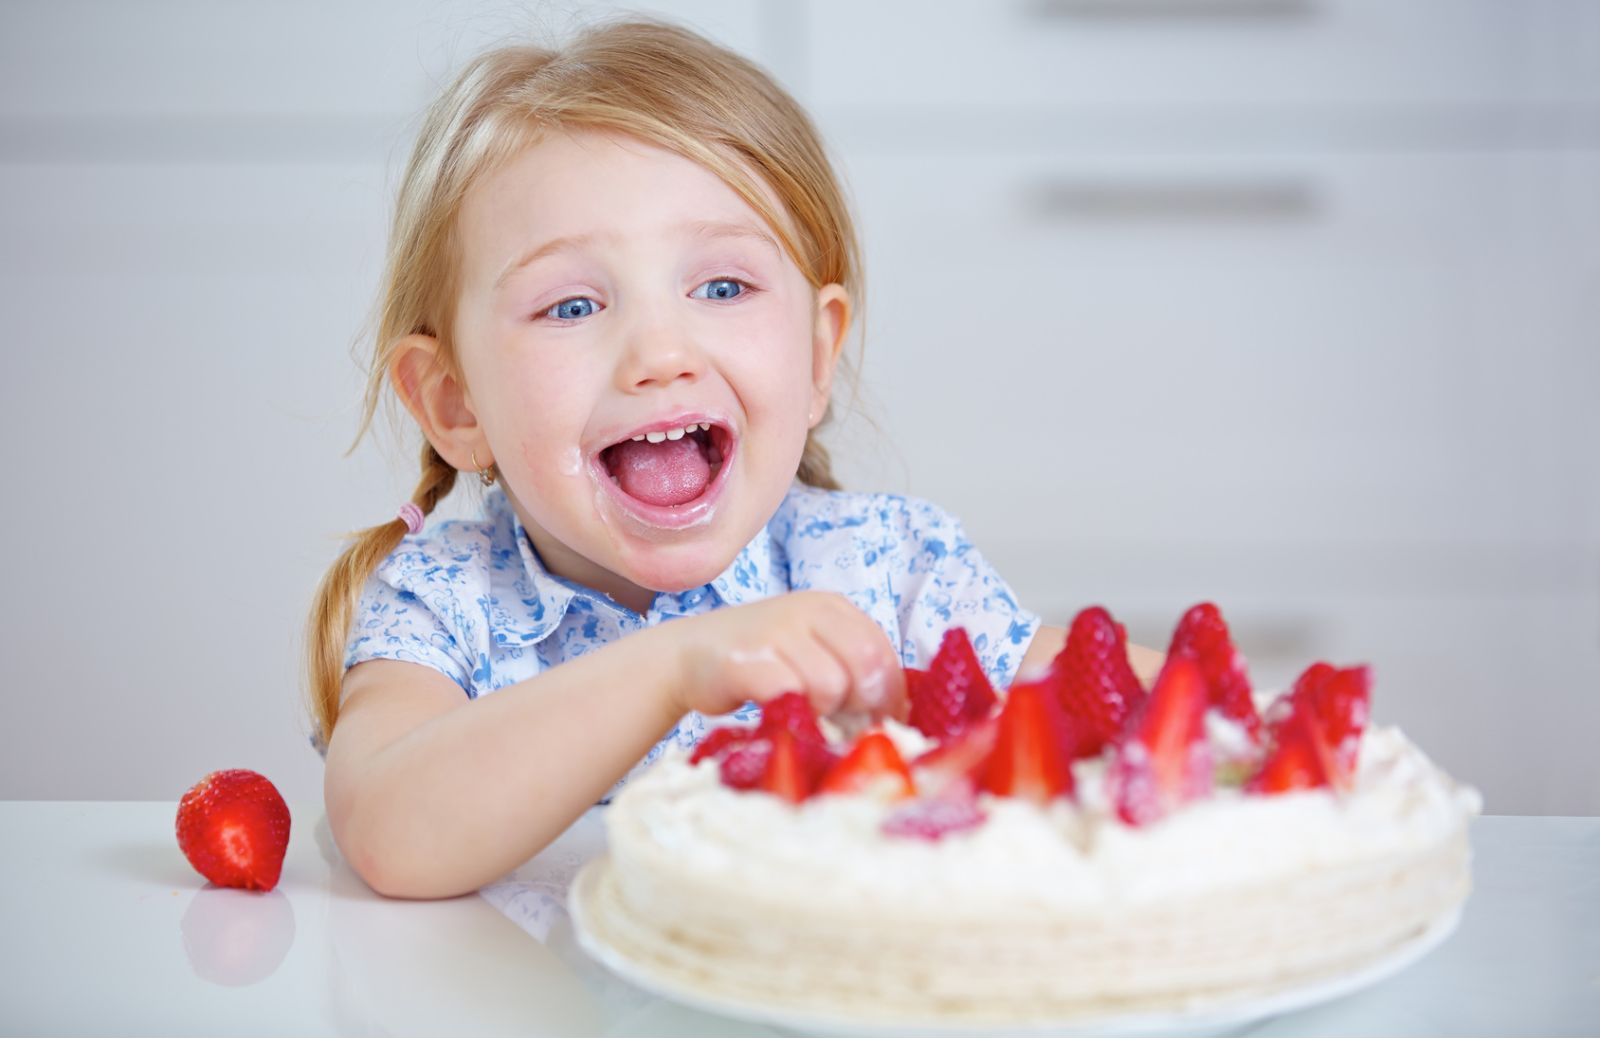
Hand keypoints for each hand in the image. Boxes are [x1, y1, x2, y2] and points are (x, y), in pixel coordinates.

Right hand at [671, 591, 906, 721]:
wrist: (687, 656)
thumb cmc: (759, 659)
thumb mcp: (811, 646)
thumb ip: (849, 665)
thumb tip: (894, 713)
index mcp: (831, 607)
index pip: (881, 649)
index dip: (890, 693)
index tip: (884, 721)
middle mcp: (806, 611)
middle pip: (864, 665)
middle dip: (863, 705)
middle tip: (847, 725)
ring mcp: (774, 632)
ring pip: (831, 685)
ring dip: (824, 712)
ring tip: (805, 712)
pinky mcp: (746, 661)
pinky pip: (790, 695)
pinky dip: (793, 716)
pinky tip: (783, 715)